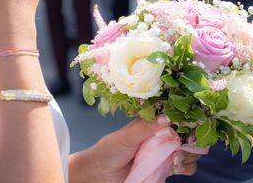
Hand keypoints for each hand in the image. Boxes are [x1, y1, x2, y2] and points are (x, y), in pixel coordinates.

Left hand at [76, 118, 200, 181]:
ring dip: (189, 154)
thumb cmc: (108, 150)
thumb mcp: (126, 136)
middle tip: (182, 146)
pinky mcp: (164, 170)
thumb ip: (145, 127)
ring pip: (188, 152)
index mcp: (151, 125)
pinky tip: (176, 166)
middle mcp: (160, 138)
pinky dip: (185, 167)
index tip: (191, 125)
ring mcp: (163, 154)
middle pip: (186, 136)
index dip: (186, 122)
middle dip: (191, 140)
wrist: (99, 173)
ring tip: (177, 159)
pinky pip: (183, 168)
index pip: (175, 120)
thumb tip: (167, 116)